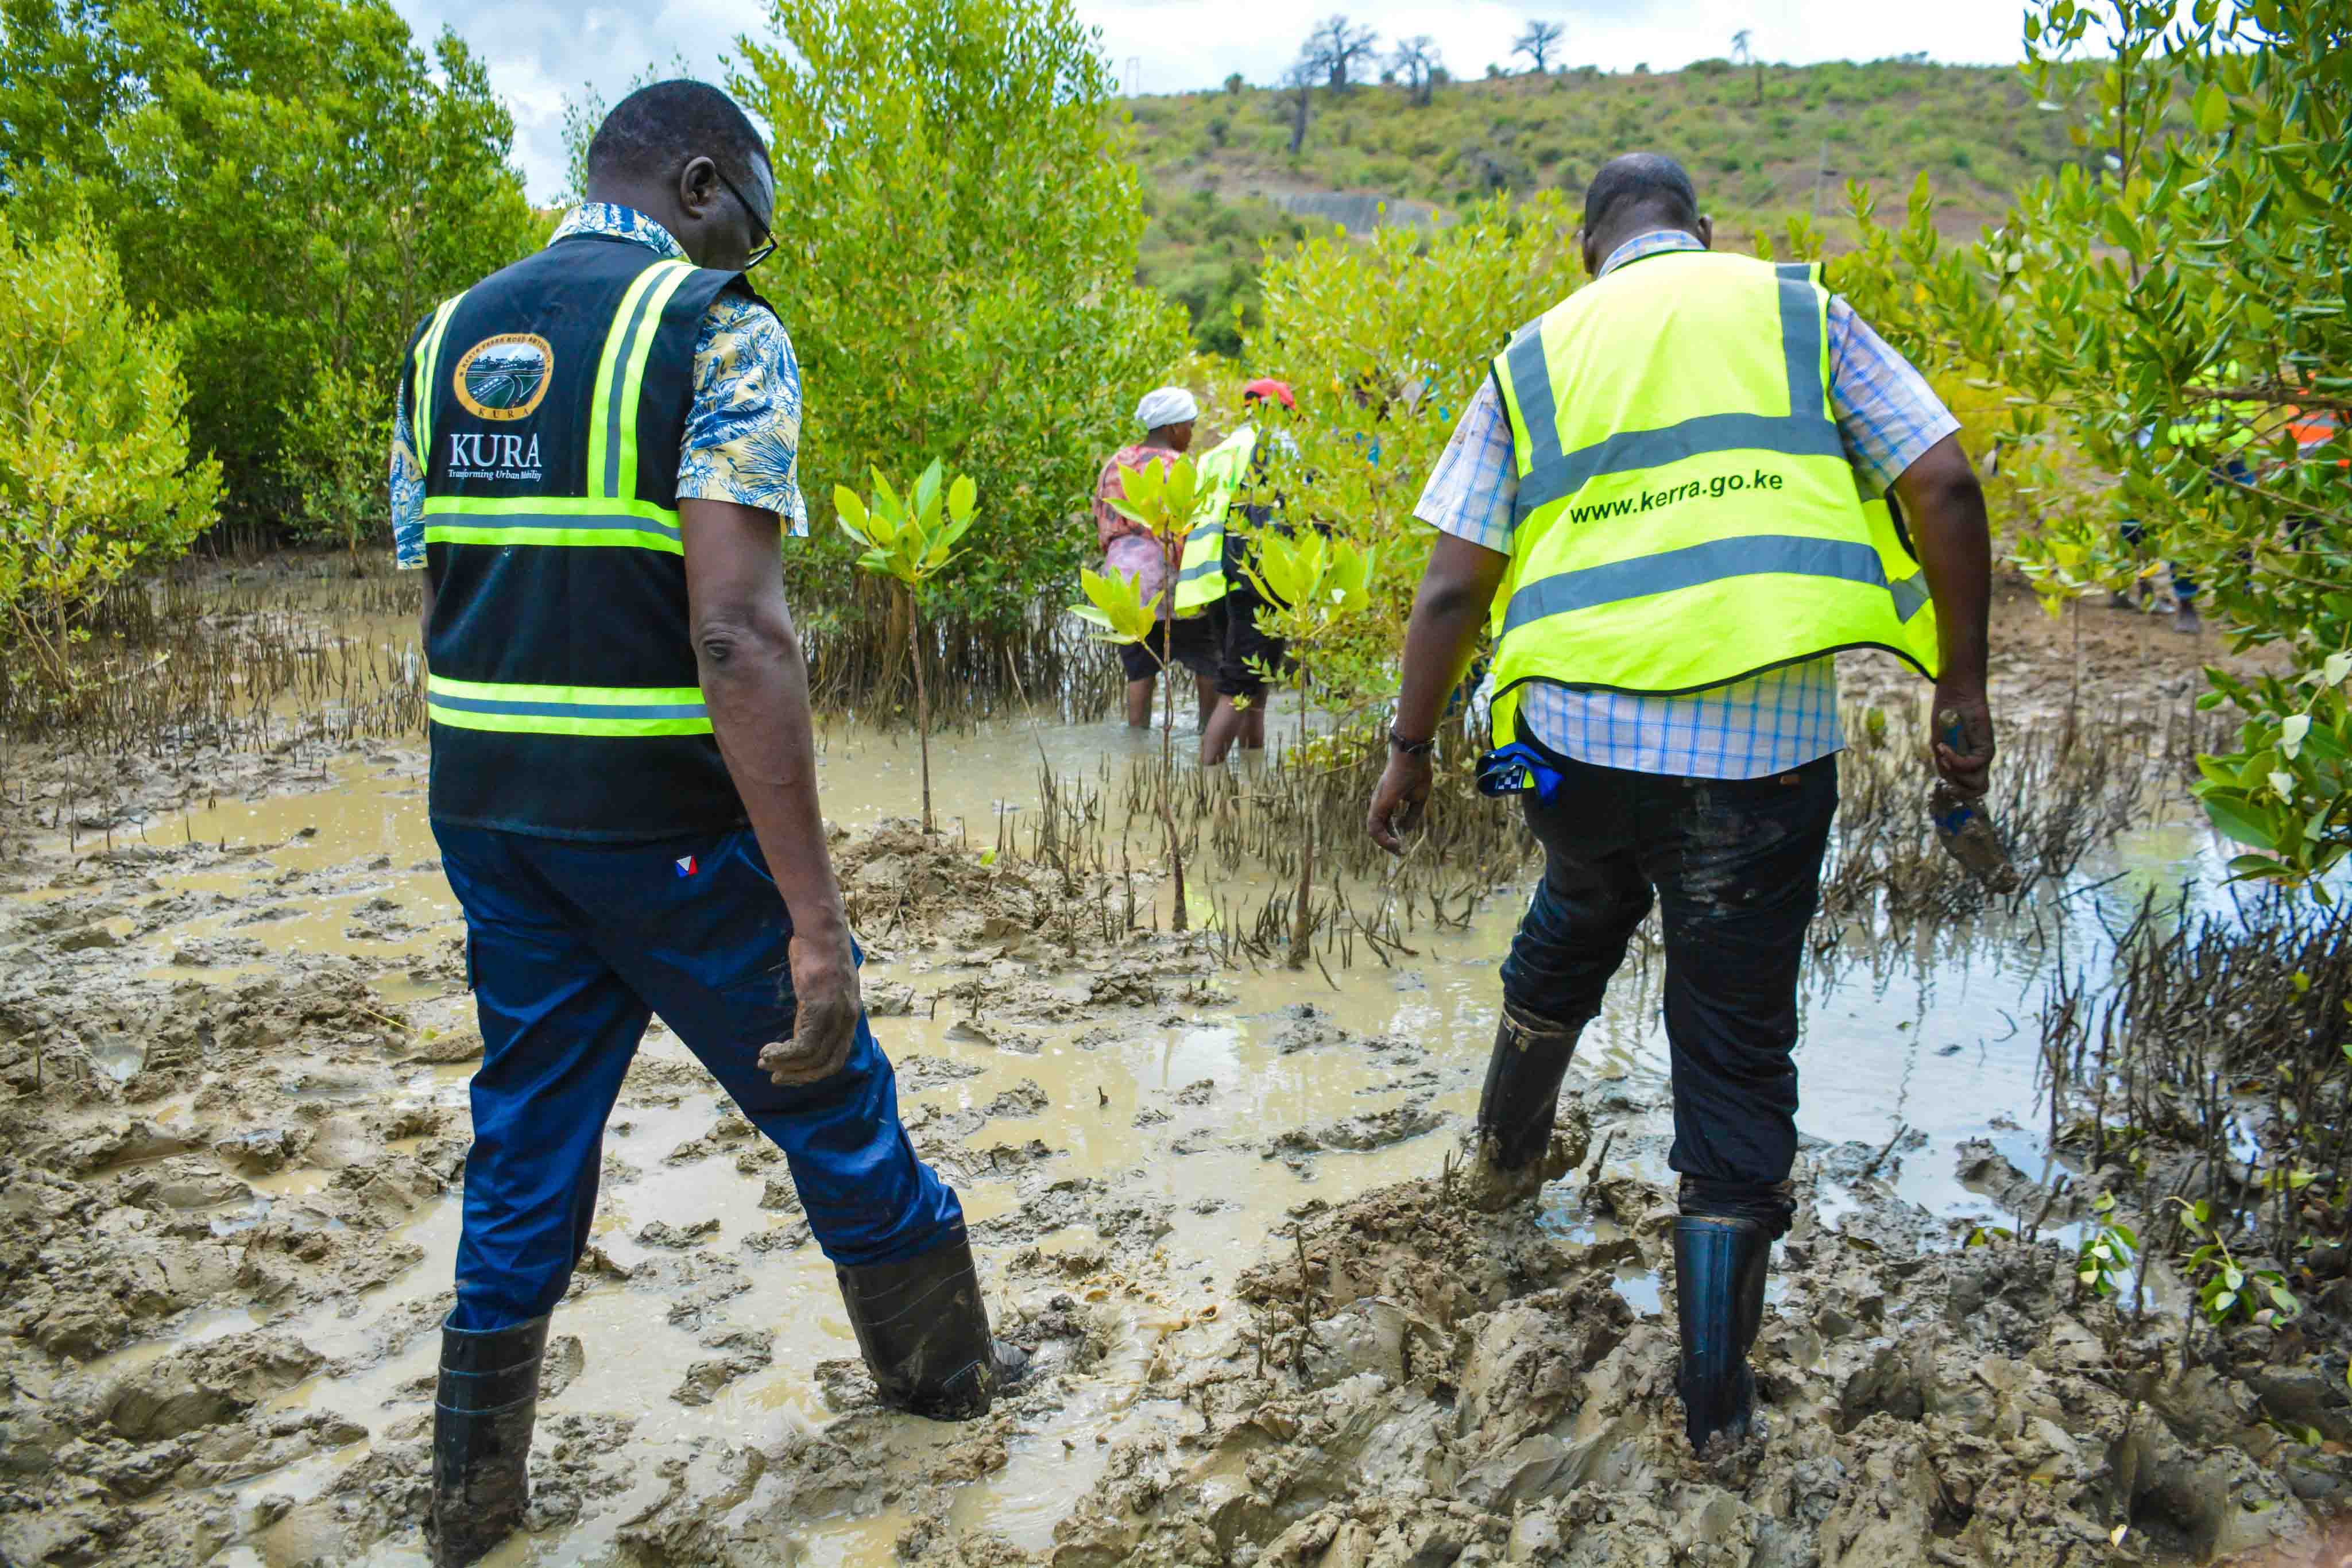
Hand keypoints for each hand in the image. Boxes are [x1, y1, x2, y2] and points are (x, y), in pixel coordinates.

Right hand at [758, 922, 860, 1086]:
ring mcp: (835, 1014)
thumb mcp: (825, 987)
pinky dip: (783, 1054)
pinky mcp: (819, 1006)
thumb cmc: (818, 954)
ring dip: (785, 1066)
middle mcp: (846, 1019)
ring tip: (765, 1062)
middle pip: (827, 1063)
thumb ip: (820, 1008)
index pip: (837, 1057)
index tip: (792, 1075)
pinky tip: (767, 1051)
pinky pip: (802, 1044)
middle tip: (776, 1078)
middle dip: (800, 1076)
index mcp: (850, 1016)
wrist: (821, 931)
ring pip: (812, 1057)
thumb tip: (805, 1027)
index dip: (814, 1072)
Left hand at [1366, 750, 1433, 854]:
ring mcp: (1378, 803)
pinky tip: (1395, 843)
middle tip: (1400, 852)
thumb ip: (1411, 815)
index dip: (1392, 835)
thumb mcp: (1418, 799)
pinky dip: (1382, 838)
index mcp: (1387, 801)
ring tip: (1397, 850)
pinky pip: (1374, 826)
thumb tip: (1405, 831)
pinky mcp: (1380, 803)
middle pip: (1378, 829)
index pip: (1385, 823)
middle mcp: (1379, 803)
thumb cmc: (1417, 772)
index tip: (1402, 845)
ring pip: (1373, 830)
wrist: (1413, 756)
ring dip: (1384, 844)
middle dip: (1388, 843)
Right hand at [1931, 678, 1994, 798]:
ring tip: (1945, 758)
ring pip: (1976, 783)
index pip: (1969, 788)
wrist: (1956, 696)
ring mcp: (1984, 756)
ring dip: (1956, 774)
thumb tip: (1949, 784)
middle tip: (1946, 773)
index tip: (1944, 784)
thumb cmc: (1946, 718)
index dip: (1958, 792)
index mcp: (1967, 763)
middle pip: (1977, 790)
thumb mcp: (1941, 746)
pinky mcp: (1987, 749)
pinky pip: (1971, 765)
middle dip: (1959, 790)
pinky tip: (1944, 747)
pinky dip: (1955, 760)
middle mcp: (1978, 762)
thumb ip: (1946, 764)